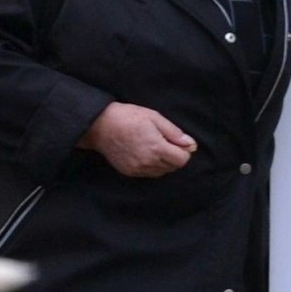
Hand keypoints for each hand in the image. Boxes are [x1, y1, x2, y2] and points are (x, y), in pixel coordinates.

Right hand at [79, 102, 195, 177]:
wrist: (100, 126)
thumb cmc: (127, 117)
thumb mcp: (154, 117)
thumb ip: (174, 132)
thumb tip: (190, 144)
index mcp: (157, 148)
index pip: (182, 160)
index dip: (184, 151)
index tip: (178, 141)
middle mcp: (149, 162)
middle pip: (173, 167)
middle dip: (174, 156)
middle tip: (165, 141)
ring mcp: (138, 169)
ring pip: (162, 172)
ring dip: (164, 162)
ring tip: (155, 146)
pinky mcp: (130, 172)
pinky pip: (149, 174)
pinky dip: (153, 166)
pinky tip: (145, 153)